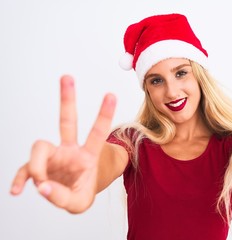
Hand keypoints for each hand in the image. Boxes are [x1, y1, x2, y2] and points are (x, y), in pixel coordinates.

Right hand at [10, 75, 115, 212]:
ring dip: (36, 165)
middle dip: (67, 99)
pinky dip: (20, 179)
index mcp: (87, 156)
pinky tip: (17, 190)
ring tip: (41, 183)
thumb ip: (63, 197)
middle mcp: (69, 151)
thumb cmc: (79, 193)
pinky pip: (25, 169)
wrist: (69, 196)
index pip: (96, 133)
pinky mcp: (38, 166)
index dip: (104, 114)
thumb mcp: (79, 203)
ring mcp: (53, 156)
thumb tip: (41, 186)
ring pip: (39, 146)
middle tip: (67, 77)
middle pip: (67, 121)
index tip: (111, 94)